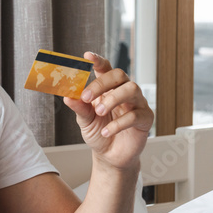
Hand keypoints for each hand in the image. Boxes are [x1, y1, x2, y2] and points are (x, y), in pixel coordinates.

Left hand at [62, 52, 153, 170]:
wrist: (109, 156)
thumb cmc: (99, 133)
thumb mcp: (85, 120)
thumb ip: (79, 107)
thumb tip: (67, 95)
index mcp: (108, 88)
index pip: (105, 68)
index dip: (98, 60)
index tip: (87, 57)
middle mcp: (124, 92)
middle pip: (119, 75)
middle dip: (102, 83)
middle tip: (87, 97)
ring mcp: (137, 104)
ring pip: (131, 89)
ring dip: (112, 99)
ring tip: (99, 113)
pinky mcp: (145, 119)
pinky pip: (135, 115)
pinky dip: (118, 124)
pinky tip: (106, 132)